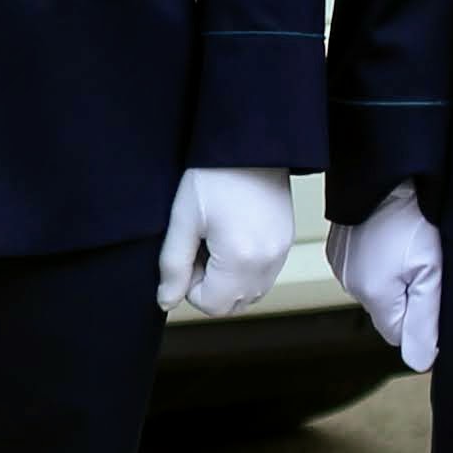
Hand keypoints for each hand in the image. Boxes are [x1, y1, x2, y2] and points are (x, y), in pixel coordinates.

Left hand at [156, 167, 298, 316]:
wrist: (250, 146)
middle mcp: (267, 264)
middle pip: (233, 304)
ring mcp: (281, 255)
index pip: (211, 305)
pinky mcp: (286, 243)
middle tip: (199, 247)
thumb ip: (173, 266)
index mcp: (240, 260)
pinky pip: (264, 276)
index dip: (190, 286)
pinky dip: (244, 269)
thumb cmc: (213, 176)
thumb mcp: (183, 220)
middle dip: (210, 286)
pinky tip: (232, 236)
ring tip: (215, 241)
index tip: (187, 254)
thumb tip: (166, 301)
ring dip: (227, 280)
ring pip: (250, 293)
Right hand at [329, 183, 442, 372]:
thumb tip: (419, 363)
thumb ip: (426, 322)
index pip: (400, 334)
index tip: (436, 290)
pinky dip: (382, 259)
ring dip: (396, 277)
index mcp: (372, 294)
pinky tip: (394, 237)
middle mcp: (349, 283)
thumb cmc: (415, 215)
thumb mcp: (431, 272)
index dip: (424, 319)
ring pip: (379, 289)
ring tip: (412, 245)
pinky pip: (366, 268)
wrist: (389, 170)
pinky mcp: (340, 246)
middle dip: (410, 296)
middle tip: (427, 263)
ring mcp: (341, 263)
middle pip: (390, 311)